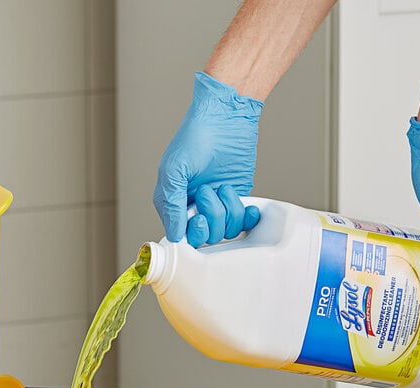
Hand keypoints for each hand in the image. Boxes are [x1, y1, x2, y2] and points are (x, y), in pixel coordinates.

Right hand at [153, 71, 262, 245]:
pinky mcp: (237, 199)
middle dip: (212, 215)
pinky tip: (248, 206)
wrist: (226, 118)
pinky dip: (247, 216)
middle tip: (208, 191)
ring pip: (226, 230)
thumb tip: (175, 236)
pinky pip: (243, 222)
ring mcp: (217, 204)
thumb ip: (171, 204)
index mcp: (173, 202)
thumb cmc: (195, 136)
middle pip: (207, 237)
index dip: (194, 232)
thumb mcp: (174, 170)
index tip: (198, 217)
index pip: (183, 237)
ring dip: (228, 209)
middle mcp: (194, 207)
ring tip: (223, 186)